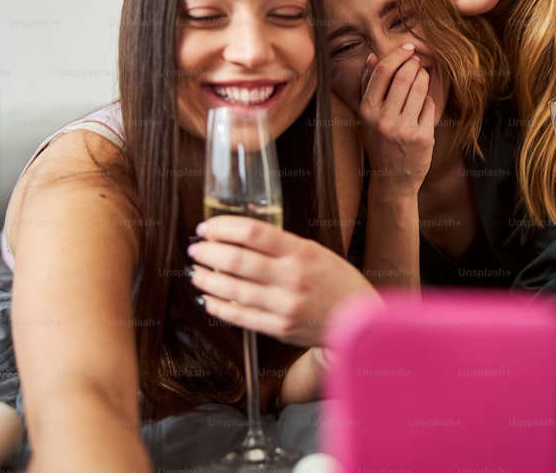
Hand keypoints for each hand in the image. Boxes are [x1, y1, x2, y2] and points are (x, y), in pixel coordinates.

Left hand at [188, 216, 379, 347]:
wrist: (360, 319)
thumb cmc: (336, 281)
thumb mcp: (315, 251)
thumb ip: (281, 244)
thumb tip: (238, 235)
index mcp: (301, 252)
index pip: (254, 233)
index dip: (223, 227)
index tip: (207, 227)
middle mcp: (292, 277)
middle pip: (237, 260)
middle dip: (208, 252)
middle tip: (196, 249)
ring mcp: (285, 305)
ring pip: (233, 290)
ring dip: (207, 279)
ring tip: (196, 273)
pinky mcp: (280, 328)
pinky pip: (240, 316)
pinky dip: (218, 307)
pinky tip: (208, 299)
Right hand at [359, 45, 434, 196]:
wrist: (393, 179)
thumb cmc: (379, 143)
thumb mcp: (367, 116)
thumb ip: (368, 86)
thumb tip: (372, 57)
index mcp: (367, 111)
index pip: (383, 72)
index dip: (397, 55)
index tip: (407, 49)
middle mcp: (384, 120)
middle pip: (404, 76)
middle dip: (413, 64)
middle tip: (416, 62)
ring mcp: (404, 129)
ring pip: (420, 88)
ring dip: (423, 77)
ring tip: (422, 77)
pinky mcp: (422, 137)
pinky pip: (430, 106)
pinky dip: (428, 100)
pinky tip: (423, 103)